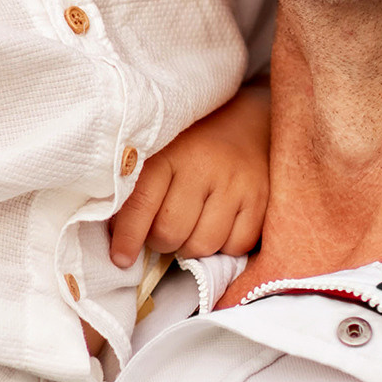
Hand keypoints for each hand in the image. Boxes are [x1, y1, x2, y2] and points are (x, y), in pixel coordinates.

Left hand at [110, 78, 269, 268]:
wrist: (247, 122)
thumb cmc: (193, 146)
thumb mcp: (160, 153)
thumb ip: (138, 190)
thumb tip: (120, 241)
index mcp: (168, 153)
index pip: (141, 203)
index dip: (128, 237)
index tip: (121, 259)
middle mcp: (202, 166)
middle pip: (171, 232)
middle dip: (162, 242)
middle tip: (164, 233)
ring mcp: (235, 183)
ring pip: (204, 244)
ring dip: (192, 247)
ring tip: (191, 230)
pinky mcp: (261, 198)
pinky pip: (236, 246)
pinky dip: (225, 247)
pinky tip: (219, 228)